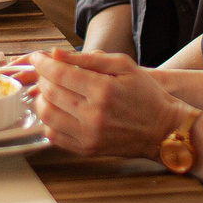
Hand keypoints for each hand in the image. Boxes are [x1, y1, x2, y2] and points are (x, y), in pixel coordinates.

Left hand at [30, 49, 186, 157]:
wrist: (163, 129)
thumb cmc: (146, 93)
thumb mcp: (124, 65)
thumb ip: (89, 58)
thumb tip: (57, 53)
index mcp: (103, 90)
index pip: (59, 74)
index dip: (43, 63)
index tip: (39, 58)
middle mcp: (93, 114)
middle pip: (50, 93)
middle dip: (42, 78)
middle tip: (46, 72)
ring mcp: (89, 135)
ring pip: (47, 116)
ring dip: (41, 99)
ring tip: (49, 91)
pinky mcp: (87, 149)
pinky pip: (54, 136)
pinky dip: (48, 121)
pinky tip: (57, 110)